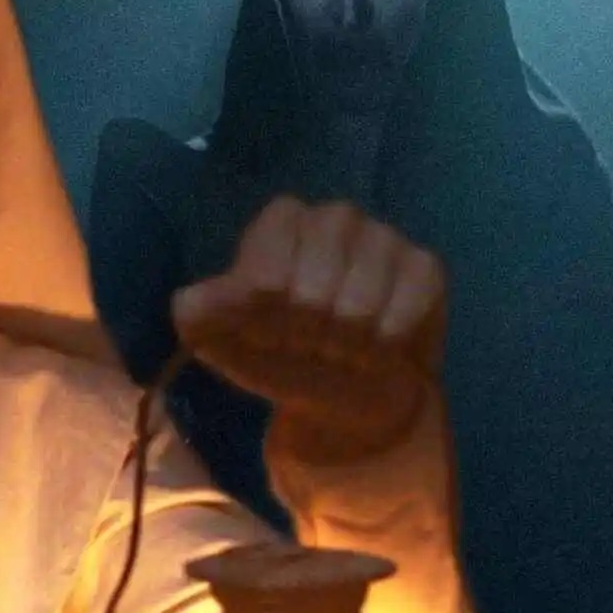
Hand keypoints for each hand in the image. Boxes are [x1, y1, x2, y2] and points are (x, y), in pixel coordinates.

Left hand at [171, 197, 444, 460]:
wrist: (345, 395)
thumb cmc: (281, 356)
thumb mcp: (226, 343)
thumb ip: (200, 317)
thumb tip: (188, 302)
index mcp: (281, 222)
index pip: (265, 277)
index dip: (266, 320)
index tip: (268, 334)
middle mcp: (334, 218)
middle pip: (311, 293)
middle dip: (307, 336)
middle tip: (311, 343)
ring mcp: (383, 237)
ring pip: (358, 306)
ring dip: (345, 345)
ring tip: (342, 347)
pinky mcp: (424, 266)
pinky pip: (404, 310)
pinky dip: (384, 344)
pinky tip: (378, 346)